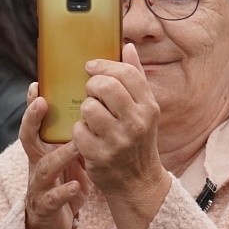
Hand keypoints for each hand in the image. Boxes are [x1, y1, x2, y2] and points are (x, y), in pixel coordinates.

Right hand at [19, 83, 86, 228]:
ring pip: (42, 168)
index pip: (36, 123)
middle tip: (41, 103)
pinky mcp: (46, 207)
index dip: (33, 105)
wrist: (56, 223)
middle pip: (27, 139)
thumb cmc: (66, 182)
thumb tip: (96, 104)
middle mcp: (37, 164)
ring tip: (75, 145)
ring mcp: (39, 186)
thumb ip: (76, 135)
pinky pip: (52, 199)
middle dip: (31, 120)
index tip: (37, 85)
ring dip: (58, 155)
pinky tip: (75, 185)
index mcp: (44, 150)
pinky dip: (63, 191)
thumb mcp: (70, 156)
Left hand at [74, 44, 172, 228]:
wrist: (137, 182)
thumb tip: (128, 46)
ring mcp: (119, 140)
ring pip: (88, 108)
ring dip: (85, 111)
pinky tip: (88, 137)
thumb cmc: (137, 139)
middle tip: (91, 93)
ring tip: (92, 118)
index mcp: (149, 106)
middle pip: (105, 87)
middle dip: (92, 86)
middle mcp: (137, 122)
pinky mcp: (100, 156)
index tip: (90, 67)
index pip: (126, 73)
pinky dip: (79, 132)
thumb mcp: (144, 109)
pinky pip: (78, 131)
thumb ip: (136, 77)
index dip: (104, 66)